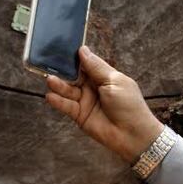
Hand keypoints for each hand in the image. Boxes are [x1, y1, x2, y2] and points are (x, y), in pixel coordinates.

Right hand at [45, 46, 164, 162]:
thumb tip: (82, 50)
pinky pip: (66, 106)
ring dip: (58, 85)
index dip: (75, 57)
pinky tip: (51, 96)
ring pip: (68, 90)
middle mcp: (92, 87)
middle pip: (74, 76)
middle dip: (63, 70)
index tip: (61, 49)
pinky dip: (58, 101)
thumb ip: (96, 67)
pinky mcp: (80, 115)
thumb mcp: (114, 81)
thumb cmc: (129, 105)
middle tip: (49, 64)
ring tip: (50, 79)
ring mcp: (85, 101)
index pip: (85, 63)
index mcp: (103, 76)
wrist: (133, 134)